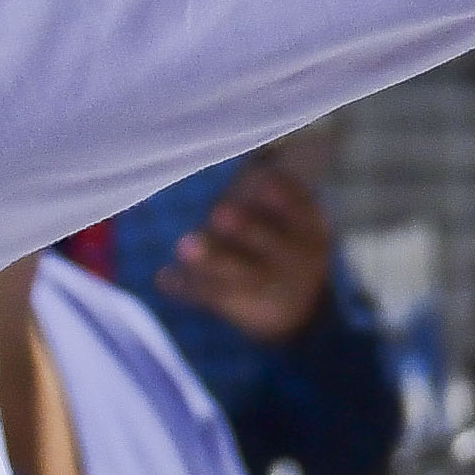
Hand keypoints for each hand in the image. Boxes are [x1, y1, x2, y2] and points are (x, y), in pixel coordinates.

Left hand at [159, 164, 335, 345]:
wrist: (299, 309)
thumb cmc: (284, 243)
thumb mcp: (294, 222)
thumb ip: (272, 195)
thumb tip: (246, 165)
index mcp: (309, 231)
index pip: (301, 211)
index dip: (284, 198)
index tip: (265, 182)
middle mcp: (294, 260)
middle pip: (272, 244)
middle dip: (247, 228)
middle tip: (220, 211)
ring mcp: (267, 287)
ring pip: (239, 274)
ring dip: (212, 259)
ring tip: (185, 244)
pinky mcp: (240, 306)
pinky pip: (212, 296)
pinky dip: (186, 286)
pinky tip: (165, 276)